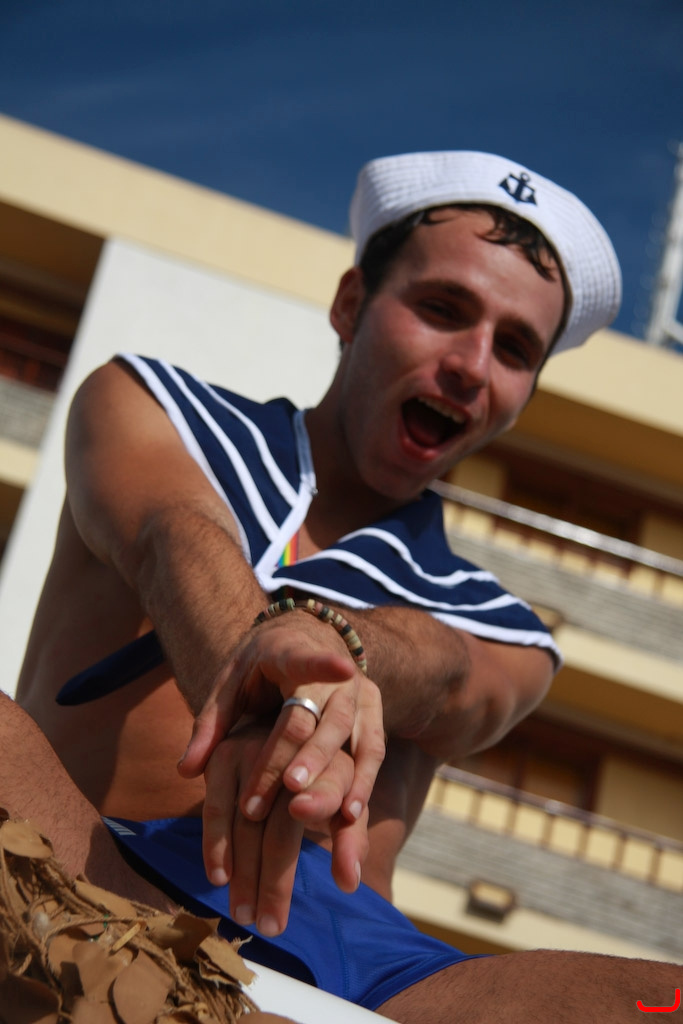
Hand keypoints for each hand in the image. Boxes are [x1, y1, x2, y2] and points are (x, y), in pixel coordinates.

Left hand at [178, 611, 384, 830]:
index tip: (343, 667)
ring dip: (343, 776)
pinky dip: (364, 782)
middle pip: (325, 717)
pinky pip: (372, 751)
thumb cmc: (260, 667)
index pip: (308, 662)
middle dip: (310, 755)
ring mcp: (358, 693)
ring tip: (328, 813)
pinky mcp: (371, 713)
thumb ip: (210, 724)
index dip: (325, 665)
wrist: (304, 639)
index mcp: (294, 654)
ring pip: (354, 736)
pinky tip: (349, 816)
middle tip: (290, 790)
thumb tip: (186, 771)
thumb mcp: (231, 683)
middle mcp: (335, 675)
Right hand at [201, 718, 369, 935]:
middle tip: (271, 926)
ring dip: (243, 873)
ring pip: (246, 822)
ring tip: (245, 914)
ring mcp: (256, 752)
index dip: (324, 813)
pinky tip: (219, 877)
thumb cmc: (324, 777)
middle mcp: (292, 754)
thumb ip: (350, 838)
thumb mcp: (346, 801)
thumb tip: (350, 883)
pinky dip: (216, 844)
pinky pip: (216, 806)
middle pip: (281, 826)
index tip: (315, 854)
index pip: (331, 791)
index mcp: (333, 762)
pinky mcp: (226, 755)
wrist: (288, 728)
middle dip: (275, 880)